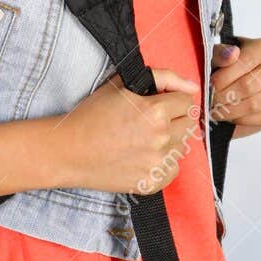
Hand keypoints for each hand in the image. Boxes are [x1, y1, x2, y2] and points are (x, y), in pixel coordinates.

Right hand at [54, 66, 202, 194]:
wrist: (69, 151)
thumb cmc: (91, 116)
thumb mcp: (122, 84)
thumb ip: (163, 77)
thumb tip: (192, 87)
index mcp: (155, 112)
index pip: (186, 102)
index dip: (171, 99)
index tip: (157, 103)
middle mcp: (161, 139)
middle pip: (189, 125)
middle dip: (173, 118)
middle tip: (149, 120)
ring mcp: (157, 164)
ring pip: (182, 147)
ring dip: (169, 140)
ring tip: (143, 138)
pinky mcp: (152, 183)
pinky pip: (173, 169)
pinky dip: (163, 163)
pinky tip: (143, 156)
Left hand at [207, 36, 260, 138]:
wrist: (239, 87)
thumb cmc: (227, 68)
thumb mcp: (218, 57)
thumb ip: (221, 53)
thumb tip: (232, 54)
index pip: (245, 62)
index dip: (224, 76)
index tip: (210, 85)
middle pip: (248, 85)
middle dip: (224, 96)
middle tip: (209, 103)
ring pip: (255, 104)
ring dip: (231, 111)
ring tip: (216, 111)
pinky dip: (243, 120)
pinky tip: (231, 118)